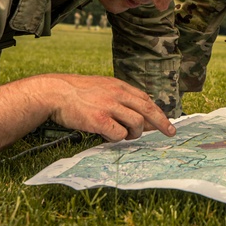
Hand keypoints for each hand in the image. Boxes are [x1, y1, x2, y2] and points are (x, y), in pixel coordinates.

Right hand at [0, 74, 174, 161]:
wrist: (54, 92)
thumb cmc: (76, 92)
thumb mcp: (101, 87)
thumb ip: (119, 98)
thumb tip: (136, 115)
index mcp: (119, 86)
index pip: (146, 99)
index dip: (158, 112)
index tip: (167, 121)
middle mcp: (118, 94)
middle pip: (148, 110)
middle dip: (162, 123)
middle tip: (171, 133)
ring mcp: (109, 107)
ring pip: (136, 123)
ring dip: (135, 134)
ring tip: (126, 136)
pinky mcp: (99, 120)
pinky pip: (119, 134)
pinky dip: (117, 139)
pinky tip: (108, 137)